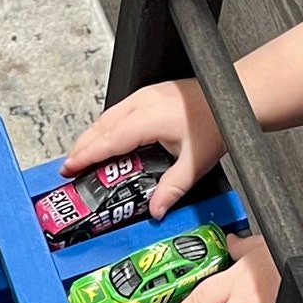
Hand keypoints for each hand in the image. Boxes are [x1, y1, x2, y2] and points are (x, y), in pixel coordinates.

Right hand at [62, 77, 219, 221]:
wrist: (233, 96)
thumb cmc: (217, 121)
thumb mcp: (195, 163)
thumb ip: (172, 188)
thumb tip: (156, 209)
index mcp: (149, 119)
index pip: (108, 140)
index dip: (85, 155)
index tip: (69, 168)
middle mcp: (142, 103)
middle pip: (100, 126)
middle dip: (82, 147)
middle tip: (70, 168)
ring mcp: (144, 95)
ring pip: (107, 116)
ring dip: (93, 136)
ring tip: (83, 156)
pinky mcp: (149, 93)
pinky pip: (119, 110)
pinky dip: (106, 126)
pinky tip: (107, 138)